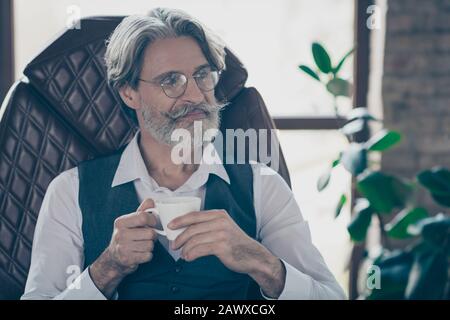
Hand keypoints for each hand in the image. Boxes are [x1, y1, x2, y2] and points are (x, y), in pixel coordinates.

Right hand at [89, 199, 157, 297]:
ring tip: (142, 245)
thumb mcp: (131, 222)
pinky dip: (147, 255)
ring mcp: (123, 248)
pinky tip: (140, 253)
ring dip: (150, 246)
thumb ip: (142, 211)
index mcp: (121, 222)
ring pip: (150, 245)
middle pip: (150, 233)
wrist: (114, 258)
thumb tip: (151, 200)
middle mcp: (120, 234)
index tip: (152, 223)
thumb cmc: (126, 237)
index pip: (143, 217)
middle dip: (152, 236)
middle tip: (146, 237)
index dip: (152, 220)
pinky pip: (148, 256)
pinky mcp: (127, 259)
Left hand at [169, 209, 285, 297]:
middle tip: (173, 245)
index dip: (180, 220)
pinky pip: (200, 250)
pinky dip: (191, 255)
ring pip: (194, 240)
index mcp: (219, 214)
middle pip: (192, 228)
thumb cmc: (234, 242)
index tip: (169, 226)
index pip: (194, 215)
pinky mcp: (222, 247)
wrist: (252, 255)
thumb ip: (208, 224)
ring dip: (185, 249)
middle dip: (179, 237)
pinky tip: (189, 258)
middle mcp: (220, 221)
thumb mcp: (223, 227)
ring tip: (182, 254)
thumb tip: (185, 228)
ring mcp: (222, 234)